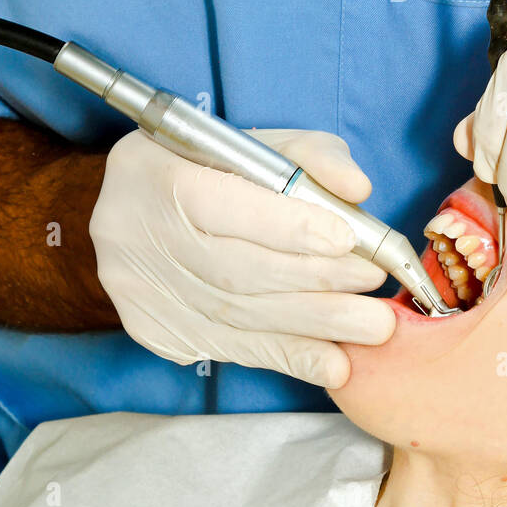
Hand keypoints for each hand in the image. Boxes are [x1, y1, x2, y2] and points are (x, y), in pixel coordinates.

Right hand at [89, 127, 393, 387]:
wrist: (137, 204)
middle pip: (234, 269)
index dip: (287, 227)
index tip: (348, 241)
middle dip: (315, 282)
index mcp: (154, 171)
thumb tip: (356, 188)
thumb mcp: (256, 143)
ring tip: (371, 328)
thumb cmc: (210, 167)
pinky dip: (286, 356)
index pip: (223, 205)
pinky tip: (332, 363)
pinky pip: (227, 348)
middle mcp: (132, 232)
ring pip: (236, 316)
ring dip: (312, 327)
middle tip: (374, 287)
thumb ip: (310, 156)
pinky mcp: (151, 327)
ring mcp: (137, 288)